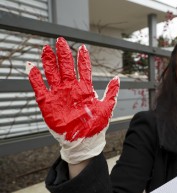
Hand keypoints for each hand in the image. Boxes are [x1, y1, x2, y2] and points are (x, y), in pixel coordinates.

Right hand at [26, 37, 119, 163]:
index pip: (83, 69)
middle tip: (61, 41)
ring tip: (47, 49)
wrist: (84, 141)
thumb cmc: (96, 126)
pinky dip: (35, 78)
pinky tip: (33, 68)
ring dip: (50, 62)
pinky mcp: (48, 103)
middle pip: (66, 67)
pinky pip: (40, 88)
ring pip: (53, 74)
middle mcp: (71, 89)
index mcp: (85, 89)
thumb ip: (112, 92)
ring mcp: (59, 94)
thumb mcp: (107, 107)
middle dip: (64, 54)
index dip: (83, 59)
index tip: (83, 47)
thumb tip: (117, 78)